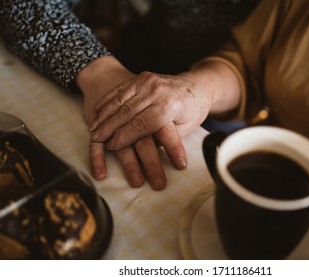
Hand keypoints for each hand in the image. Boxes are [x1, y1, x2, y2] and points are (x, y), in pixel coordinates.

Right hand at [78, 56, 187, 189]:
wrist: (197, 85)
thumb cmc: (193, 111)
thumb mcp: (185, 129)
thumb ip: (164, 138)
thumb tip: (144, 151)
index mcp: (170, 105)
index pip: (142, 124)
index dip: (125, 136)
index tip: (112, 146)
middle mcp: (157, 91)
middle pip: (127, 112)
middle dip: (110, 128)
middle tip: (97, 139)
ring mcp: (147, 81)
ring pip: (120, 101)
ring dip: (104, 116)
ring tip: (93, 130)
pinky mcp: (141, 77)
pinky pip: (120, 90)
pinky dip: (107, 102)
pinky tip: (96, 111)